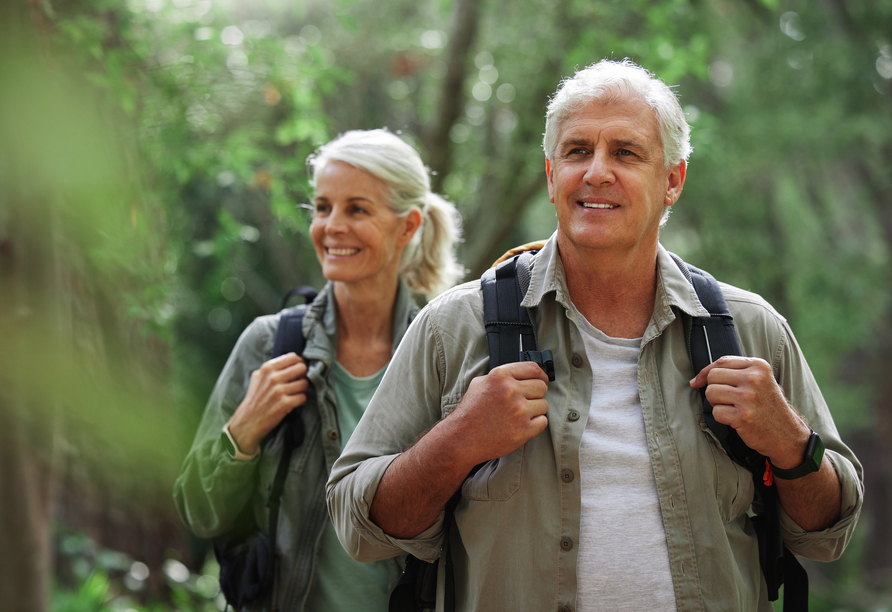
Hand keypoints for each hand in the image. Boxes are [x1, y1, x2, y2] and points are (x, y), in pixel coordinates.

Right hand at [227, 353, 309, 454]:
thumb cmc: (255, 399)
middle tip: (299, 382)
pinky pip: (303, 397)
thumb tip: (294, 360)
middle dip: (304, 375)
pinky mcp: (285, 404)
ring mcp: (279, 391)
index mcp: (267, 368)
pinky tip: (295, 403)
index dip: (299, 363)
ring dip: (303, 390)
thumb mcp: (258, 377)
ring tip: (296, 394)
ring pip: (305, 383)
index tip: (299, 370)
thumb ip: (273, 368)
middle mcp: (273, 378)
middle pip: (302, 368)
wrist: (248, 421)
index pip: (293, 357)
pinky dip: (301, 401)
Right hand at [449, 361, 549, 466]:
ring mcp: (519, 411)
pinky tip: (521, 425)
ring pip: (544, 405)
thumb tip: (522, 375)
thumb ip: (502, 377)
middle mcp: (510, 391)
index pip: (533, 368)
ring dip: (535, 410)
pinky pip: (543, 422)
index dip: (540, 375)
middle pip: (542, 386)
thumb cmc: (470, 412)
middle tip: (525, 402)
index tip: (542, 380)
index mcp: (500, 376)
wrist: (461, 438)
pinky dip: (536, 425)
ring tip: (519, 416)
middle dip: (536, 394)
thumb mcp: (480, 383)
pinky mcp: (524, 430)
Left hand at [689, 356, 809, 467]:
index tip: (697, 382)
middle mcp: (754, 379)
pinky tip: (735, 420)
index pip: (721, 362)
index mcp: (758, 366)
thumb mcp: (760, 381)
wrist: (787, 434)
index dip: (705, 372)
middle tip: (726, 399)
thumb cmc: (768, 406)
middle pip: (712, 376)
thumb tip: (698, 378)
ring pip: (710, 393)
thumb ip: (735, 372)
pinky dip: (721, 418)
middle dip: (713, 389)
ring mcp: (748, 397)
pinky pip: (715, 412)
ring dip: (716, 403)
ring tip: (732, 408)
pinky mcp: (743, 416)